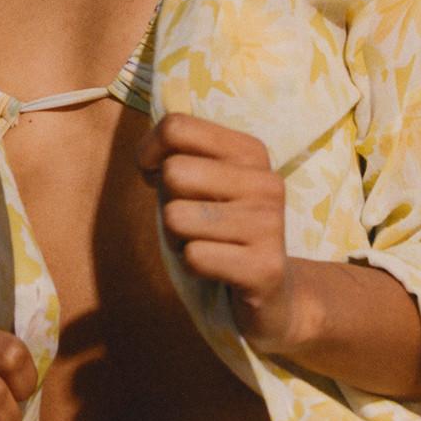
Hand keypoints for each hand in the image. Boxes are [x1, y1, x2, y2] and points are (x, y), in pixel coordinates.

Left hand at [137, 113, 306, 355]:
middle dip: (167, 202)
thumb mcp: (206, 184)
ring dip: (177, 238)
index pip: (177, 127)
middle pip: (173, 172)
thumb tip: (146, 156)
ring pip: (177, 217)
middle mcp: (265, 182)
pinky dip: (192, 266)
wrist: (274, 293)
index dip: (149, 151)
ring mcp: (269, 225)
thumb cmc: (223, 230)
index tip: (153, 173)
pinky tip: (216, 269)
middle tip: (189, 221)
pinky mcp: (265, 268)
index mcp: (250, 152)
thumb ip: (180, 157)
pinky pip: (194, 256)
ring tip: (204, 244)